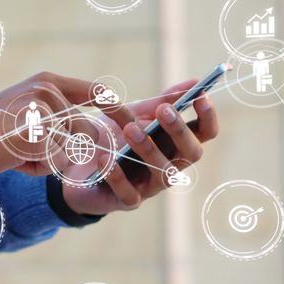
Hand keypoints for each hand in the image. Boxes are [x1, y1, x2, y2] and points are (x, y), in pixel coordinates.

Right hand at [0, 71, 133, 175]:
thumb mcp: (27, 112)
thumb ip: (60, 117)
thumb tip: (99, 136)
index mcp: (47, 81)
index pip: (97, 92)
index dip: (118, 109)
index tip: (133, 123)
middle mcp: (47, 90)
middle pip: (88, 130)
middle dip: (70, 151)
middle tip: (32, 150)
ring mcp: (42, 111)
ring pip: (71, 150)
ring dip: (51, 160)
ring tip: (21, 152)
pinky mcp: (37, 136)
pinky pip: (56, 163)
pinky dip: (39, 169)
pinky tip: (16, 159)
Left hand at [61, 80, 218, 214]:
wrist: (76, 165)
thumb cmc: (112, 138)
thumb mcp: (133, 115)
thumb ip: (160, 101)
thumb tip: (194, 82)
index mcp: (174, 144)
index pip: (203, 134)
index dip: (207, 117)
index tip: (200, 96)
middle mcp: (169, 166)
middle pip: (190, 153)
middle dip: (179, 131)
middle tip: (163, 110)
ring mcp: (150, 187)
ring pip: (164, 174)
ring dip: (149, 150)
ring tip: (130, 129)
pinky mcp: (126, 201)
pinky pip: (129, 194)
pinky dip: (117, 176)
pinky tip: (106, 158)